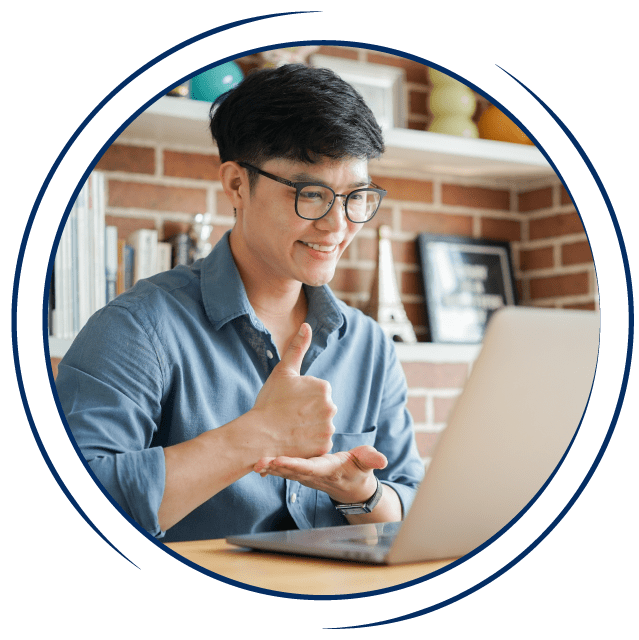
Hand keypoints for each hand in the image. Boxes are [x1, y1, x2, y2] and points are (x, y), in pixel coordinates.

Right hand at [250, 323, 336, 459]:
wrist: (258, 435)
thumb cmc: (269, 401)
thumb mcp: (283, 371)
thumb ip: (297, 347)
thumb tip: (307, 325)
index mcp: (323, 387)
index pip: (318, 391)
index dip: (303, 397)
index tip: (289, 402)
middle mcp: (331, 407)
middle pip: (322, 408)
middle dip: (309, 412)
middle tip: (289, 415)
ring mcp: (328, 428)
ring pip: (322, 425)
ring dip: (310, 427)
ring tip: (291, 428)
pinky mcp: (324, 446)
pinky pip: (320, 442)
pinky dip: (310, 442)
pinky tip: (296, 440)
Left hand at [254, 445, 387, 503]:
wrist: (351, 487)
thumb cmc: (358, 470)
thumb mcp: (367, 463)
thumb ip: (371, 458)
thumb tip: (381, 459)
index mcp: (327, 470)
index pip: (309, 468)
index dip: (294, 465)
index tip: (280, 460)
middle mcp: (312, 475)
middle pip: (291, 471)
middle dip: (274, 467)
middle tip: (258, 461)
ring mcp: (304, 476)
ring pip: (284, 472)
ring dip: (268, 468)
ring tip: (253, 461)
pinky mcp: (299, 472)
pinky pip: (283, 470)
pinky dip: (270, 467)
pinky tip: (256, 462)